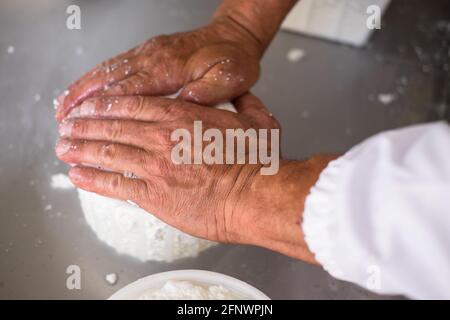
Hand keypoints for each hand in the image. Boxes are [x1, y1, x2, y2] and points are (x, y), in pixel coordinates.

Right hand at [55, 20, 261, 120]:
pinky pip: (116, 64)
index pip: (128, 91)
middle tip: (62, 121)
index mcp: (169, 69)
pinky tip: (85, 88)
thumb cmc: (233, 60)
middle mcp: (153, 58)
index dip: (102, 109)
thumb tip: (182, 105)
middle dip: (82, 101)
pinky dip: (96, 77)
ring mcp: (148, 53)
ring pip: (107, 70)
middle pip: (109, 81)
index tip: (81, 123)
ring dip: (83, 88)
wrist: (234, 36)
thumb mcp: (228, 79)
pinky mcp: (149, 52)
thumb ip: (205, 93)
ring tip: (63, 106)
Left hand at [55, 93, 334, 262]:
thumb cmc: (258, 161)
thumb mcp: (257, 119)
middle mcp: (161, 137)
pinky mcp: (154, 196)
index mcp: (182, 115)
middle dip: (84, 127)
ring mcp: (155, 167)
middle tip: (66, 128)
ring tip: (63, 149)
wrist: (257, 196)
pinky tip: (77, 175)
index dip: (103, 106)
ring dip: (81, 150)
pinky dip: (92, 180)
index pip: (130, 105)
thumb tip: (240, 94)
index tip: (87, 108)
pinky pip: (115, 185)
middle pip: (111, 127)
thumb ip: (242, 101)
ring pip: (107, 154)